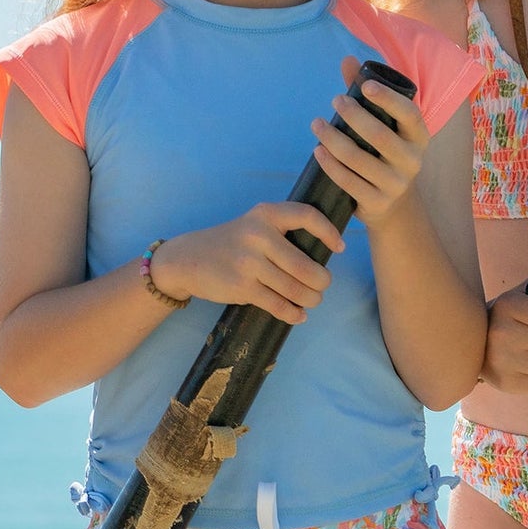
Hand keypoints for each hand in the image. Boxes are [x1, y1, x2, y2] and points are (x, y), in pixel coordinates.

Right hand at [148, 204, 345, 324]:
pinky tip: (298, 314)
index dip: (329, 232)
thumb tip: (322, 256)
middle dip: (321, 281)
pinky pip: (278, 305)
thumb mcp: (253, 224)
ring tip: (313, 300)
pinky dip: (293, 313)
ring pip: (295, 288)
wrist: (187, 259)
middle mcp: (259, 235)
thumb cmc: (230, 243)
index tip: (339, 248)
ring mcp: (250, 262)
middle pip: (307, 266)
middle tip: (322, 285)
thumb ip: (282, 233)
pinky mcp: (242, 287)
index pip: (307, 216)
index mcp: (266, 214)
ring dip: (311, 299)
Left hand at [309, 58, 430, 226]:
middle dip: (354, 115)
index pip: (410, 114)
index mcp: (419, 138)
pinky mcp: (377, 202)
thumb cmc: (385, 153)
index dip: (389, 99)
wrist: (394, 206)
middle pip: (380, 136)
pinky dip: (330, 164)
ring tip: (316, 123)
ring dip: (333, 139)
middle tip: (335, 100)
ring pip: (358, 159)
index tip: (366, 86)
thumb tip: (348, 60)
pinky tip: (318, 150)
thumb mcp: (385, 126)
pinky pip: (349, 181)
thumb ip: (368, 95)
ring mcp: (395, 184)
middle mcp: (412, 161)